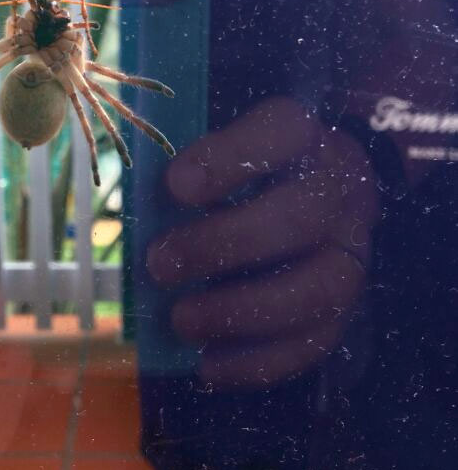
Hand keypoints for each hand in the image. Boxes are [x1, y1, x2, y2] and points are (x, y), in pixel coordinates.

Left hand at [147, 97, 378, 388]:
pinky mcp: (347, 305)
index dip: (229, 158)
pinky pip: (316, 342)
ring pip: (319, 288)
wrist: (300, 192)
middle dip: (224, 245)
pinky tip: (208, 365)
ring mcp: (352, 250)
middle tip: (160, 263)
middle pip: (300, 217)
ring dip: (242, 311)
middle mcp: (341, 190)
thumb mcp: (219, 147)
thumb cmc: (242, 168)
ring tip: (180, 320)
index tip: (175, 185)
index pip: (283, 130)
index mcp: (305, 135)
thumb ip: (190, 167)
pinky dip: (259, 362)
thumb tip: (144, 209)